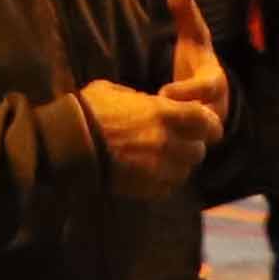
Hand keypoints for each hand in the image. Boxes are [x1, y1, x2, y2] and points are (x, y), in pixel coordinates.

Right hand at [82, 76, 226, 192]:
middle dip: (192, 145)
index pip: (208, 121)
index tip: (204, 124)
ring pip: (185, 171)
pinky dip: (165, 180)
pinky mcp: (147, 188)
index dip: (209, 123)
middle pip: (199, 150)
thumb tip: (148, 104)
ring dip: (179, 164)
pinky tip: (151, 172)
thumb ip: (142, 100)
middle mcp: (168, 142)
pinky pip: (168, 187)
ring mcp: (159, 168)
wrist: (69, 144)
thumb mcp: (117, 91)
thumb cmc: (90, 111)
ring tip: (163, 159)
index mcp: (164, 114)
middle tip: (179, 141)